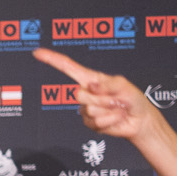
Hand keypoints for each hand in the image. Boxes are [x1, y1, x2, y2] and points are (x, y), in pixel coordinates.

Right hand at [33, 48, 158, 139]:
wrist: (139, 120)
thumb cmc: (133, 98)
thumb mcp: (123, 84)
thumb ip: (108, 83)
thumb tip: (92, 86)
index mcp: (91, 78)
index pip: (68, 68)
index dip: (52, 60)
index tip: (37, 53)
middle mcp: (86, 93)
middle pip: (79, 94)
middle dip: (101, 98)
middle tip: (116, 100)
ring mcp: (86, 109)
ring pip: (89, 109)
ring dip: (108, 110)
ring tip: (118, 109)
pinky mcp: (89, 123)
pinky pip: (95, 122)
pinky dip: (109, 120)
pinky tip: (115, 118)